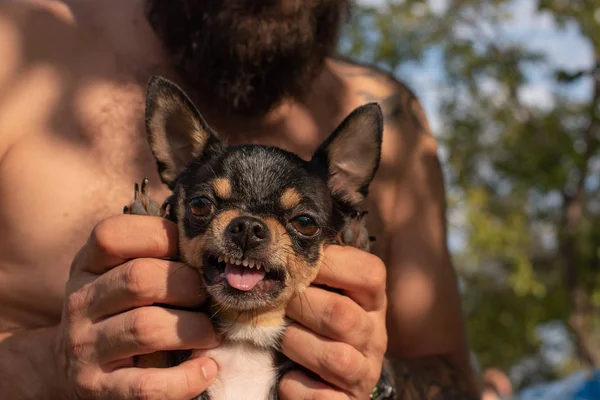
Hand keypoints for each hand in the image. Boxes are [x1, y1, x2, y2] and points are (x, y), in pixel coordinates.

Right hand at [53, 215, 218, 399]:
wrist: (64, 369)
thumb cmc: (112, 310)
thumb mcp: (116, 274)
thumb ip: (152, 256)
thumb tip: (207, 250)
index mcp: (87, 265)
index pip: (112, 235)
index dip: (160, 236)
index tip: (191, 252)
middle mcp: (80, 302)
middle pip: (139, 279)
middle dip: (187, 285)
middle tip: (207, 297)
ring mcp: (85, 347)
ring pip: (146, 327)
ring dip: (193, 329)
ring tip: (211, 333)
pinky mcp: (98, 389)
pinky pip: (146, 385)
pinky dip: (185, 378)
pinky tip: (206, 368)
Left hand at [279, 245, 387, 398]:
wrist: (328, 379)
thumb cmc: (315, 320)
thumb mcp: (323, 290)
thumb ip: (314, 266)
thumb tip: (289, 232)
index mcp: (372, 299)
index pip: (369, 272)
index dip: (329, 265)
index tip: (296, 265)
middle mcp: (375, 334)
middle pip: (340, 314)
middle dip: (300, 307)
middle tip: (280, 304)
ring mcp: (364, 370)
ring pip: (333, 356)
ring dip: (295, 344)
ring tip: (281, 339)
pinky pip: (321, 397)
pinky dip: (296, 386)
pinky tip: (287, 376)